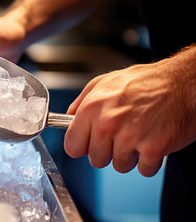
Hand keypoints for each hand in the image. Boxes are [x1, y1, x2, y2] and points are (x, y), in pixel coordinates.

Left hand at [64, 51, 195, 176]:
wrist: (183, 83)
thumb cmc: (145, 82)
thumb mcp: (103, 83)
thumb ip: (81, 103)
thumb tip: (67, 120)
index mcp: (92, 108)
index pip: (72, 146)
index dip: (82, 147)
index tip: (89, 144)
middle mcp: (107, 123)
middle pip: (95, 160)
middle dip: (107, 151)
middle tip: (121, 135)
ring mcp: (130, 137)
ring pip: (119, 166)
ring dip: (129, 156)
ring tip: (139, 135)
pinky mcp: (153, 148)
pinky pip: (143, 170)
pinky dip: (150, 161)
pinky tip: (152, 141)